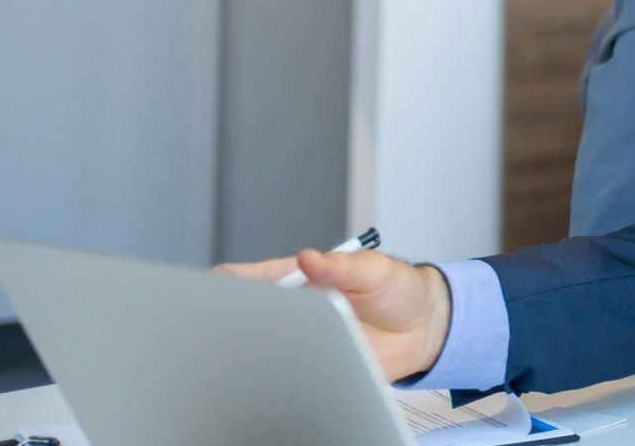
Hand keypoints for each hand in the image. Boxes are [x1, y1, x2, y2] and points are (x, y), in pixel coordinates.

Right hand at [215, 249, 451, 381]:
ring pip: (263, 349)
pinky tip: (284, 375)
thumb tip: (309, 258)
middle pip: (249, 317)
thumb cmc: (397, 289)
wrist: (425, 328)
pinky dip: (281, 376)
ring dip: (254, 351)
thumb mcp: (375, 269)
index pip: (251, 279)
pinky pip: (290, 375)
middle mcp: (295, 311)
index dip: (225, 284)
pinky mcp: (316, 366)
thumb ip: (343, 267)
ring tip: (252, 351)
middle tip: (225, 326)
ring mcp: (302, 339)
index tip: (209, 289)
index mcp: (301, 279)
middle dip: (231, 322)